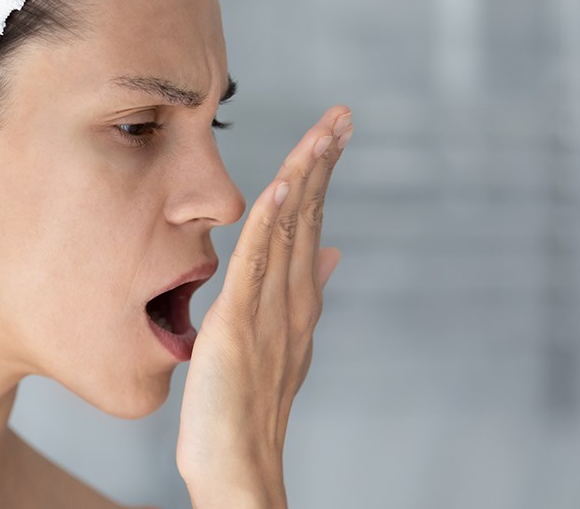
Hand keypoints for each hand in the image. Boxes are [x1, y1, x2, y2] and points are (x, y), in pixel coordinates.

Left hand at [176, 105, 353, 506]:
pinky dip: (270, 225)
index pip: (309, 223)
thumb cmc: (245, 410)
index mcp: (296, 300)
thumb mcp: (279, 341)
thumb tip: (332, 251)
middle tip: (342, 113)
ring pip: (290, 231)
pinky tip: (280, 188)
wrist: (236, 466)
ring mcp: (269, 313)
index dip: (320, 174)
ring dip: (305, 178)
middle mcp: (292, 301)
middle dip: (323, 161)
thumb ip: (303, 293)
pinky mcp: (239, 328)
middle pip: (308, 216)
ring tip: (323, 131)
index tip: (333, 131)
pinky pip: (256, 267)